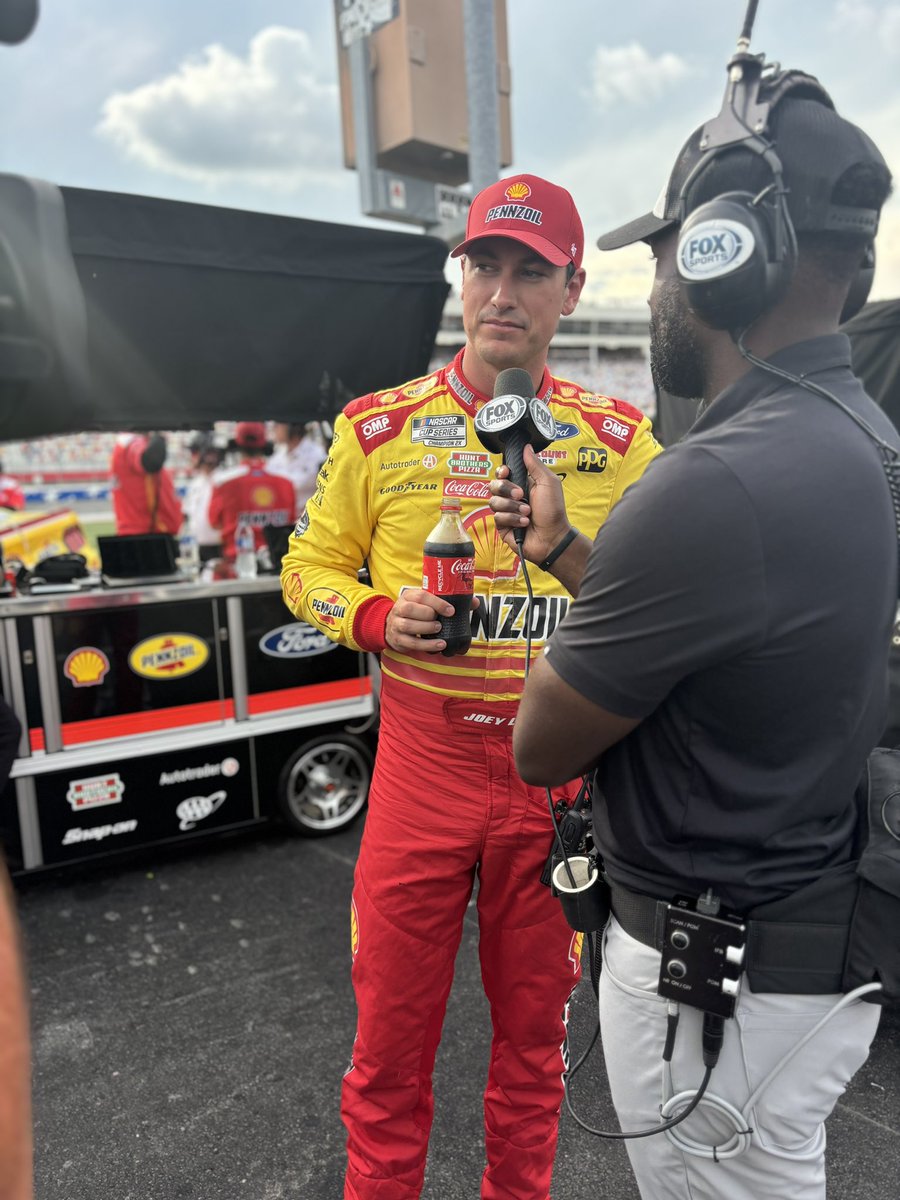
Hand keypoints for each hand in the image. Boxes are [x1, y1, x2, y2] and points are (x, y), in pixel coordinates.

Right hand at [384, 588, 476, 654]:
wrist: (391, 625)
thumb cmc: (416, 612)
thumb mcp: (426, 603)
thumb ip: (449, 602)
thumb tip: (474, 602)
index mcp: (409, 596)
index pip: (421, 595)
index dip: (437, 603)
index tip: (451, 610)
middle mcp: (400, 608)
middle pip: (410, 609)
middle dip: (428, 614)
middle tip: (441, 621)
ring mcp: (397, 624)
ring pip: (408, 625)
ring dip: (426, 628)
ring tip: (439, 630)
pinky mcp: (398, 639)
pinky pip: (411, 643)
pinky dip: (427, 645)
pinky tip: (440, 645)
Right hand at [489, 444, 570, 563]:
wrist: (552, 537)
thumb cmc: (553, 511)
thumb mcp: (548, 482)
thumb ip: (535, 464)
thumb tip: (526, 447)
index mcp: (521, 484)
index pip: (501, 473)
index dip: (501, 472)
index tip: (506, 473)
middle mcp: (511, 497)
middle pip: (493, 485)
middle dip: (506, 489)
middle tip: (521, 494)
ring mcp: (505, 512)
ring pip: (493, 501)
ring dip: (512, 506)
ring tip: (527, 513)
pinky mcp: (502, 526)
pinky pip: (497, 517)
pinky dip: (512, 519)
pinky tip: (524, 523)